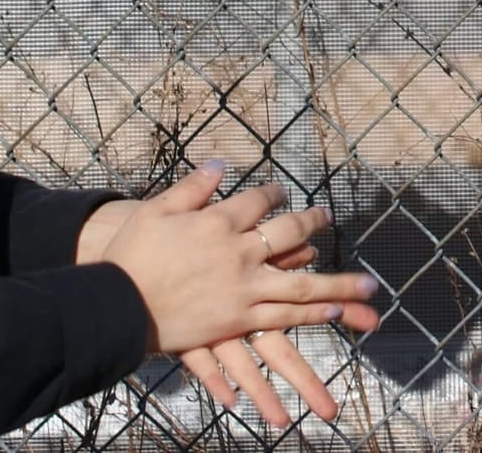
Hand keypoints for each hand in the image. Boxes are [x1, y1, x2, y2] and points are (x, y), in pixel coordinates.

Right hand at [77, 186, 347, 424]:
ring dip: (338, 284)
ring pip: (302, 284)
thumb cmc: (131, 257)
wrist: (115, 307)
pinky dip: (311, 314)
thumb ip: (192, 186)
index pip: (258, 201)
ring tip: (366, 286)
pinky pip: (283, 316)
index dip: (273, 194)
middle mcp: (239, 253)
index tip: (280, 193)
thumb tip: (220, 162)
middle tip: (326, 217)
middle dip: (312, 222)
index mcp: (219, 222)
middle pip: (289, 234)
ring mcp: (243, 289)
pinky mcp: (238, 319)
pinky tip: (333, 312)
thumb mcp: (157, 211)